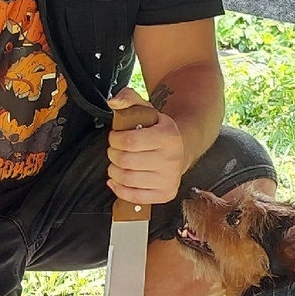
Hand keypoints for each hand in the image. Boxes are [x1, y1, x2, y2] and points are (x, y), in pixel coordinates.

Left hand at [105, 88, 185, 204]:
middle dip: (113, 155)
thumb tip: (114, 102)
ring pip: (127, 179)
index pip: (129, 141)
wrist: (182, 148)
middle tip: (115, 151)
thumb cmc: (158, 130)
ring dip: (114, 171)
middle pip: (125, 161)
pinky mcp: (166, 194)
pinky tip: (117, 180)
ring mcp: (170, 178)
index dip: (114, 139)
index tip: (115, 137)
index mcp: (168, 136)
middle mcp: (172, 159)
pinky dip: (119, 189)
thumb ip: (129, 98)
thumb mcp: (147, 109)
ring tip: (117, 164)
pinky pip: (134, 197)